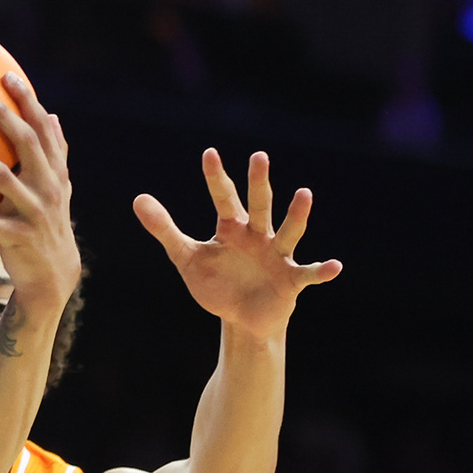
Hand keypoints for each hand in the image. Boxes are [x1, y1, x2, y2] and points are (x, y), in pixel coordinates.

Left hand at [0, 74, 81, 313]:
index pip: (42, 129)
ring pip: (2, 178)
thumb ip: (55, 154)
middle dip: (3, 117)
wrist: (55, 275)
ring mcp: (33, 211)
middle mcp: (48, 187)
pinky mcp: (16, 236)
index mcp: (55, 173)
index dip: (27, 101)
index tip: (7, 76)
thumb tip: (51, 115)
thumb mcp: (59, 189)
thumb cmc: (48, 225)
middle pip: (26, 144)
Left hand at [135, 149, 340, 339]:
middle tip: (258, 157)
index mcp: (232, 228)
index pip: (223, 198)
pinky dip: (321, 270)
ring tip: (304, 193)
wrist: (241, 318)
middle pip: (259, 205)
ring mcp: (277, 256)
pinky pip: (308, 273)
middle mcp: (258, 236)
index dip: (216, 178)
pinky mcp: (291, 280)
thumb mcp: (187, 258)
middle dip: (258, 183)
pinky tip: (334, 266)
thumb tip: (138, 198)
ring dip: (296, 214)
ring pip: (288, 231)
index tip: (209, 154)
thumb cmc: (217, 284)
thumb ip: (165, 229)